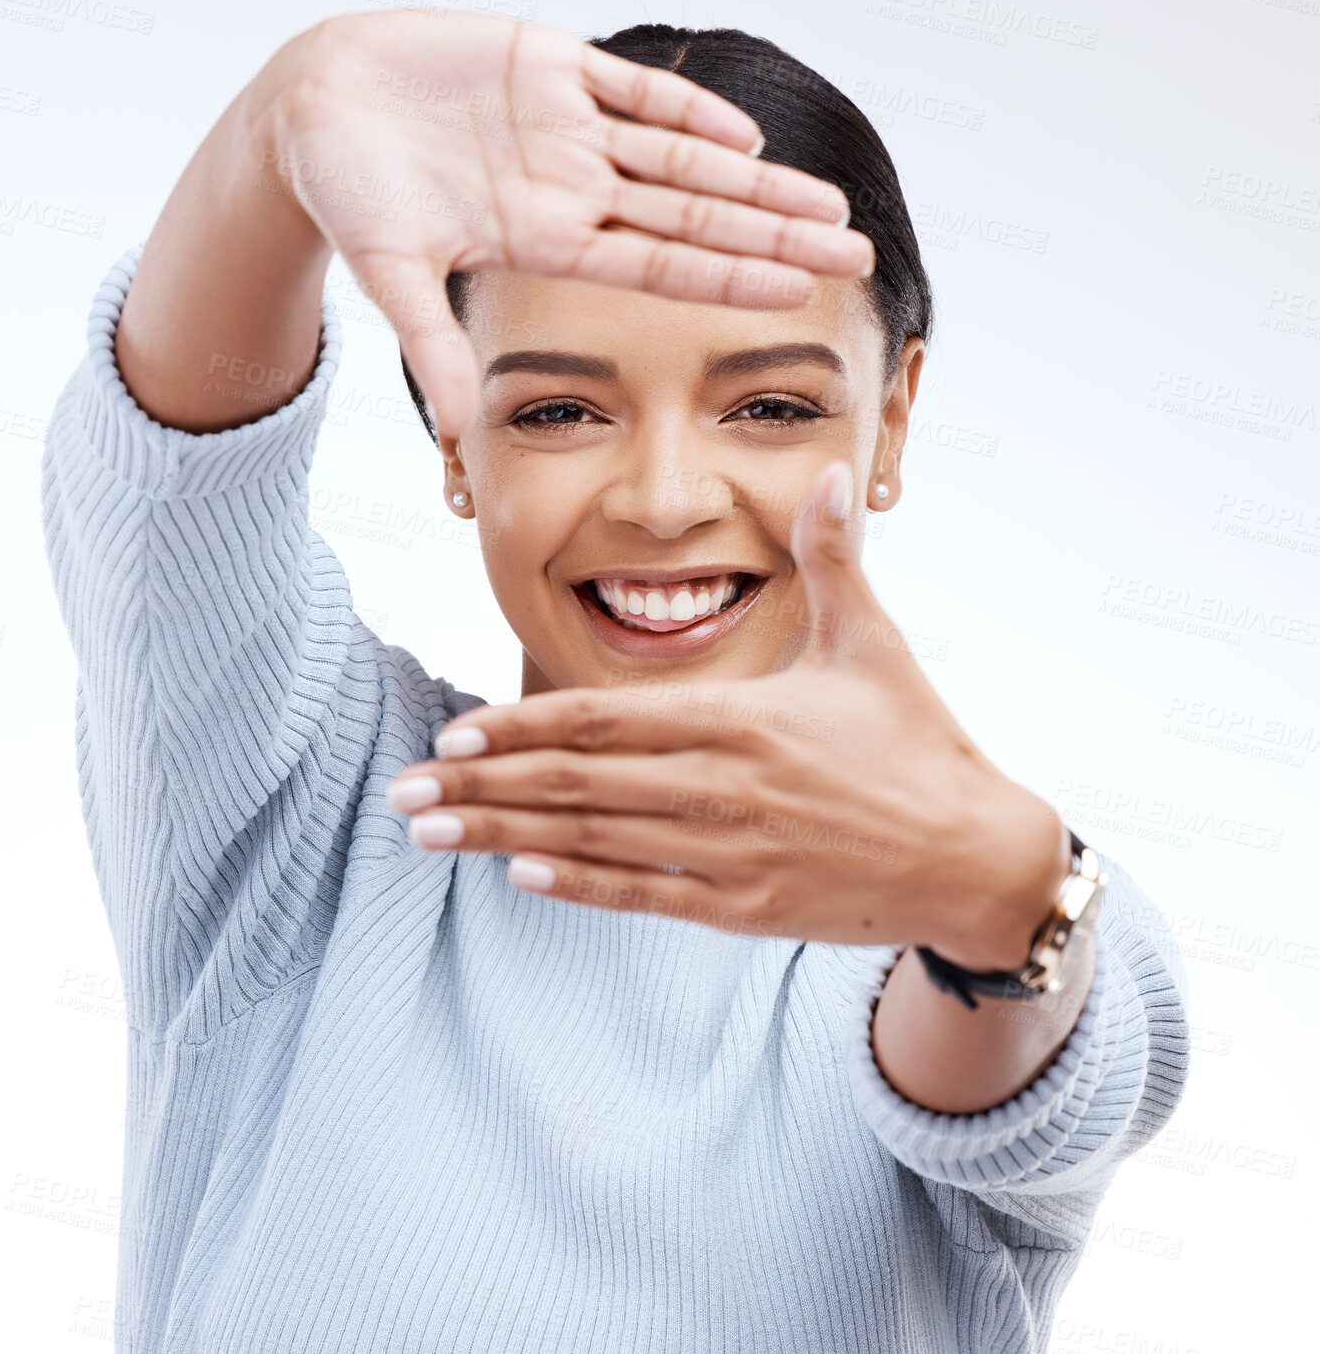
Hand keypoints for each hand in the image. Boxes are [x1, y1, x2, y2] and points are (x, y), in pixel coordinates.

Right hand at [272, 9, 874, 436]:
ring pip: (683, 155)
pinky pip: (632, 87)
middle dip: (774, 232)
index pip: (660, 265)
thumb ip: (431, 344)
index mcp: (548, 241)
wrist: (313, 105)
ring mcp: (568, 127)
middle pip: (695, 216)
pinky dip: (686, 104)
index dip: (730, 276)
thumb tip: (461, 431)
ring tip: (826, 200)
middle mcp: (574, 189)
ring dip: (755, 177)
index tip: (800, 294)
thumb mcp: (390, 273)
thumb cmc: (346, 192)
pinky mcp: (547, 63)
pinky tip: (743, 132)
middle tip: (854, 252)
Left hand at [386, 461, 1070, 969]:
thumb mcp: (872, 643)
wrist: (975, 858)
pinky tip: (518, 875)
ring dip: (504, 834)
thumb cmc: (919, 744)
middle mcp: (722, 788)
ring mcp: (729, 855)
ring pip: (594, 842)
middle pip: (577, 783)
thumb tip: (827, 470)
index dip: (522, 723)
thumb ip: (833, 559)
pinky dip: (578, 885)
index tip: (455, 727)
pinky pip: (643, 896)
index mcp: (743, 718)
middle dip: (481, 783)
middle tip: (404, 786)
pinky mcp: (743, 909)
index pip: (604, 719)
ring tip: (430, 831)